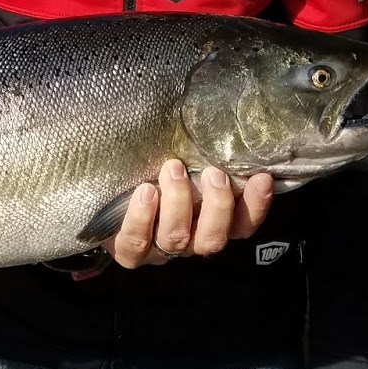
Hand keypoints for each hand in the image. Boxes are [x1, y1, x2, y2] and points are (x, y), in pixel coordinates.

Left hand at [106, 161, 272, 267]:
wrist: (106, 197)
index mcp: (209, 223)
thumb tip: (220, 117)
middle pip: (213, 239)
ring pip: (177, 239)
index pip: (243, 225)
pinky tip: (145, 192)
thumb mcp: (182, 160)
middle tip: (212, 172)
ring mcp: (158, 249)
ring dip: (179, 204)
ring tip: (173, 168)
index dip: (256, 206)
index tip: (261, 177)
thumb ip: (201, 153)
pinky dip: (142, 218)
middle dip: (217, 206)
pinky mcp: (128, 251)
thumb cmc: (153, 170)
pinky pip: (135, 244)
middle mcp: (188, 240)